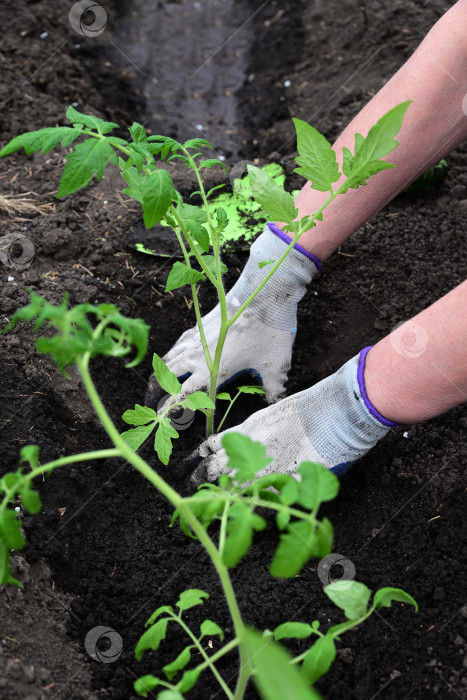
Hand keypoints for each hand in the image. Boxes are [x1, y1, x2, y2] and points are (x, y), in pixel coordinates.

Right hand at [146, 225, 318, 405]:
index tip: (164, 418)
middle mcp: (198, 356)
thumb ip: (274, 389)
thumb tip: (276, 404)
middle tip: (155, 407)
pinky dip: (169, 357)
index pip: (183, 396)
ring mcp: (195, 339)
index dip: (171, 409)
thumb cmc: (270, 332)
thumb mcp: (276, 367)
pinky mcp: (197, 327)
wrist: (263, 296)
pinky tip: (172, 359)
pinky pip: (176, 346)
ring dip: (160, 375)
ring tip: (157, 387)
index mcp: (212, 371)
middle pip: (167, 378)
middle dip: (157, 394)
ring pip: (168, 361)